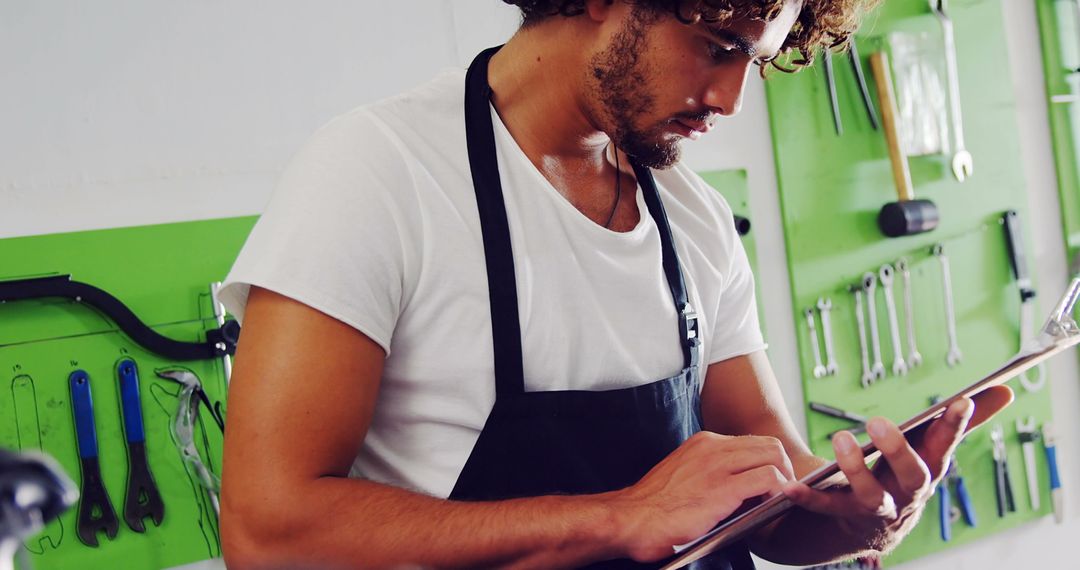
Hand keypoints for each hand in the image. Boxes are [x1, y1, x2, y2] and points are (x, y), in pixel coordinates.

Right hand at [609, 431, 796, 561]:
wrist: (630, 519)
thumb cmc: (653, 507)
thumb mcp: (684, 475)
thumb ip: (712, 473)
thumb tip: (743, 487)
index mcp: (703, 443)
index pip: (750, 442)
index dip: (766, 461)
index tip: (769, 481)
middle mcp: (712, 447)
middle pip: (768, 444)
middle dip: (784, 467)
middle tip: (782, 491)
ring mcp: (718, 465)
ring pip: (773, 455)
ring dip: (785, 477)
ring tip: (779, 499)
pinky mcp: (723, 489)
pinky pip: (768, 479)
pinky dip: (779, 490)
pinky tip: (772, 505)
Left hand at [781, 385, 1013, 540]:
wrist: (876, 530)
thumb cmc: (904, 475)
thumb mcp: (931, 448)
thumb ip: (962, 420)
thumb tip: (1005, 388)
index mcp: (929, 471)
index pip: (946, 447)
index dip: (954, 426)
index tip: (959, 400)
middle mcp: (908, 493)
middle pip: (912, 475)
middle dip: (898, 450)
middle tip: (878, 421)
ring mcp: (878, 509)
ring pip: (870, 496)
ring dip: (855, 469)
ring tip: (839, 440)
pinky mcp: (845, 517)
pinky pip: (826, 508)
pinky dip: (808, 498)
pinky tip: (788, 485)